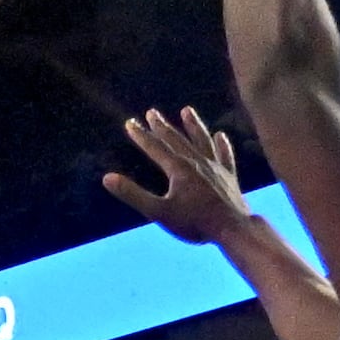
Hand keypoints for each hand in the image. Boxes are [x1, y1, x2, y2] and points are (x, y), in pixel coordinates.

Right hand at [100, 106, 250, 242]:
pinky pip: (225, 155)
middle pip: (177, 139)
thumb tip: (107, 178)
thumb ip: (133, 194)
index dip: (141, 135)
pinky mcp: (229, 176)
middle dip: (162, 126)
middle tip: (152, 112)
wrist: (232, 228)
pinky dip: (222, 144)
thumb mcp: (158, 212)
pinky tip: (220, 135)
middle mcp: (196, 162)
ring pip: (201, 140)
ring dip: (193, 126)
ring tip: (187, 111)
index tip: (130, 122)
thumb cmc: (194, 222)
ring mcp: (215, 167)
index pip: (155, 147)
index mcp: (178, 168)